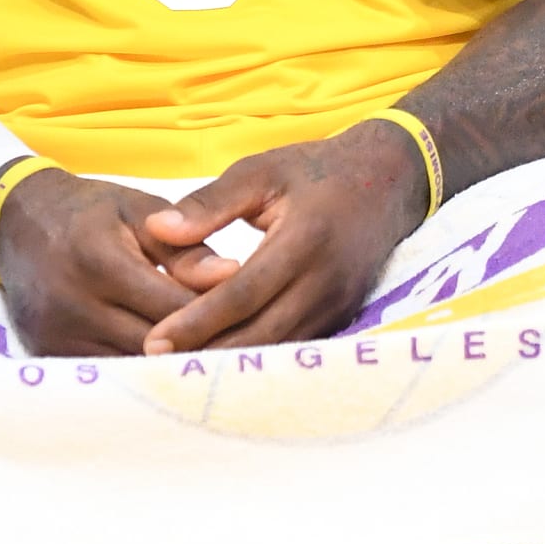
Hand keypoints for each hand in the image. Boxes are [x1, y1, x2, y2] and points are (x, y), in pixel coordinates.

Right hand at [0, 169, 237, 357]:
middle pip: (153, 343)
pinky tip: (162, 364)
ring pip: (130, 366)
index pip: (172, 307)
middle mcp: (74, 302)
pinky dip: (134, 370)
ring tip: (208, 361)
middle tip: (240, 350)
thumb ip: (185, 247)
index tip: (249, 320)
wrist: (15, 219)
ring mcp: (55, 333)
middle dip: (197, 347)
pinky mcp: (45, 353)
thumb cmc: (89, 211)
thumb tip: (233, 275)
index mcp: (101, 259)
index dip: (215, 317)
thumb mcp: (138, 211)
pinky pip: (103, 372)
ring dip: (168, 365)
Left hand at [139, 120, 428, 354]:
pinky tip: (223, 362)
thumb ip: (208, 203)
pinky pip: (295, 347)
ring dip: (231, 365)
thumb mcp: (261, 172)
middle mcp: (325, 281)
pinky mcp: (343, 316)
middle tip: (155, 367)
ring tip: (180, 373)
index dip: (196, 322)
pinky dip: (259, 359)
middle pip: (260, 334)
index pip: (241, 294)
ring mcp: (339, 305)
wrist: (389, 178)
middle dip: (207, 355)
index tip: (154, 341)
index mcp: (303, 240)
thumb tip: (155, 229)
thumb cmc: (316, 170)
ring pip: (278, 350)